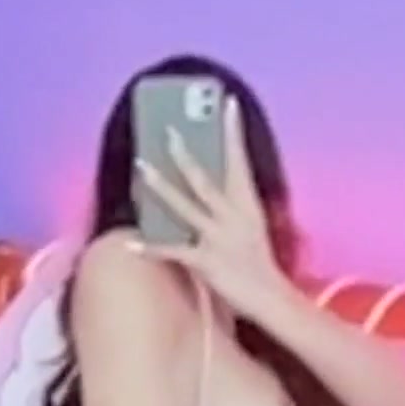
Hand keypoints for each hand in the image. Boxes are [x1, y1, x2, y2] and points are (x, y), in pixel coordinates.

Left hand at [134, 95, 286, 321]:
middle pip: (204, 178)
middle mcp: (235, 217)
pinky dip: (151, 247)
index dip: (232, 132)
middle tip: (166, 131)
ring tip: (139, 167)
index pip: (239, 161)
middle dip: (183, 154)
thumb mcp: (252, 228)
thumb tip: (206, 185)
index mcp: (249, 206)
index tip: (226, 103)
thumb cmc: (259, 265)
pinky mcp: (207, 263)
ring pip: (184, 205)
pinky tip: (130, 242)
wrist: (274, 302)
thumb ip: (231, 208)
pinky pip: (174, 250)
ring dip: (159, 185)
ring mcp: (220, 239)